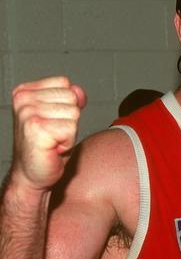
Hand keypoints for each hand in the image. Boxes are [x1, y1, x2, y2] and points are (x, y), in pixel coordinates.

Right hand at [11, 76, 85, 190]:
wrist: (32, 174)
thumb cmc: (46, 146)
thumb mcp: (61, 116)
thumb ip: (70, 99)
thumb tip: (78, 90)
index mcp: (25, 92)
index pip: (65, 84)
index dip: (66, 105)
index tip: (52, 121)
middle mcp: (23, 100)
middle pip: (71, 97)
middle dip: (69, 119)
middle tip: (53, 134)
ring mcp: (28, 114)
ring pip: (74, 113)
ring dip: (69, 131)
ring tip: (53, 140)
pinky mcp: (36, 129)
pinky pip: (72, 128)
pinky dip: (68, 141)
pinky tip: (53, 147)